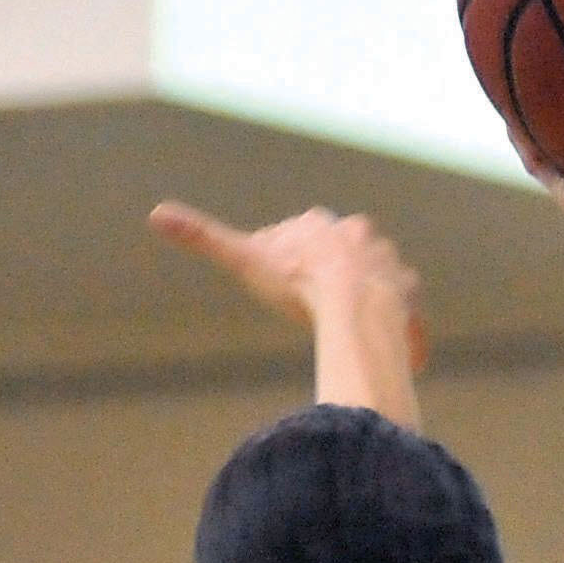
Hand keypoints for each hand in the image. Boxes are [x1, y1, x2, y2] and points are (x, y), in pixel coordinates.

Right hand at [149, 202, 427, 363]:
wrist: (353, 308)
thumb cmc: (298, 285)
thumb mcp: (244, 260)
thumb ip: (203, 238)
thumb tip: (155, 213)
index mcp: (320, 225)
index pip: (302, 234)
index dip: (291, 257)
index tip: (286, 278)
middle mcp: (359, 234)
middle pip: (342, 250)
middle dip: (332, 271)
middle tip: (319, 300)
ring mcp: (387, 262)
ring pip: (376, 275)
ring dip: (367, 294)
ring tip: (355, 324)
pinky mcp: (408, 293)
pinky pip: (406, 311)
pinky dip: (400, 327)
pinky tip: (391, 348)